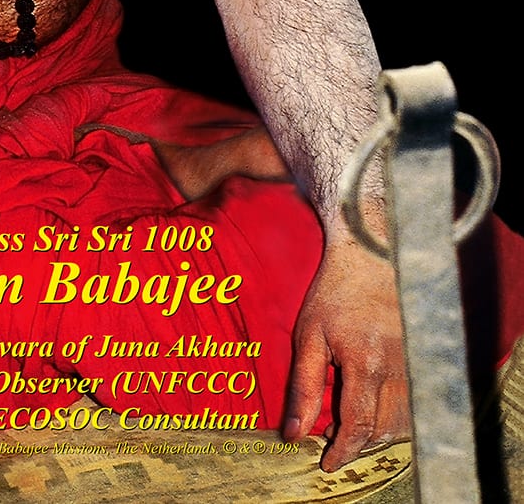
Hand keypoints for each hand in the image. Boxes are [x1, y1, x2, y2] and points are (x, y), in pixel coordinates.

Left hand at [284, 234, 408, 470]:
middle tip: (333, 438)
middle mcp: (398, 368)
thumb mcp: (309, 336)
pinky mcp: (426, 359)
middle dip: (358, 442)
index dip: (343, 450)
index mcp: (366, 363)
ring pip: (404, 421)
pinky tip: (375, 407)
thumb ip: (304, 387)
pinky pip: (416, 404)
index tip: (328, 463)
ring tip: (350, 422)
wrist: (372, 257)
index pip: (359, 426)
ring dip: (379, 432)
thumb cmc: (335, 294)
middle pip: (384, 430)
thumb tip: (294, 433)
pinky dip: (397, 416)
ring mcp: (417, 364)